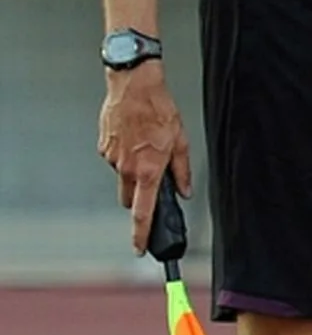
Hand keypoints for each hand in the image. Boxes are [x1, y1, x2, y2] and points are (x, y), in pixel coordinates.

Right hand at [96, 61, 191, 255]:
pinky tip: (135, 137)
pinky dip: (126, 155)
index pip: (143, 212)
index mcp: (148, 171)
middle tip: (152, 181)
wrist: (133, 86)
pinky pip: (115, 160)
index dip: (141, 234)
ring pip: (123, 177)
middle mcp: (126, 169)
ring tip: (147, 146)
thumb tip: (184, 192)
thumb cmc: (159, 111)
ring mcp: (111, 158)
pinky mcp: (103, 146)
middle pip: (129, 199)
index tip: (141, 249)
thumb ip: (182, 172)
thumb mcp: (181, 143)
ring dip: (134, 172)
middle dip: (139, 197)